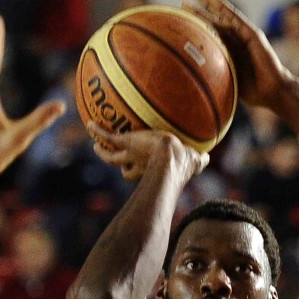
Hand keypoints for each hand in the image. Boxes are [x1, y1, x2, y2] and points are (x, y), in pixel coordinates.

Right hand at [88, 122, 207, 182]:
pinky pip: (107, 137)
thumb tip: (209, 158)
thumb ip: (200, 160)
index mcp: (154, 169)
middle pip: (126, 169)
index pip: (146, 174)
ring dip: (103, 151)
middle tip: (117, 158)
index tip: (140, 168)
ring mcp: (130, 155)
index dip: (142, 172)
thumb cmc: (184, 160)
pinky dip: (98, 131)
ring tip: (96, 145)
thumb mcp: (195, 160)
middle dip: (122, 165)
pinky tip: (90, 124)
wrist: (170, 157)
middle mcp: (139, 165)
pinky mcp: (126, 144)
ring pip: (111, 156)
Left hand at [184, 0, 290, 111]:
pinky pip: (236, 17)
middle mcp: (237, 40)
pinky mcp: (253, 33)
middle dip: (200, 12)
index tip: (181, 20)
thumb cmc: (252, 91)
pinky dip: (224, 7)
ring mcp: (245, 35)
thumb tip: (191, 76)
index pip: (212, 35)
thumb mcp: (228, 79)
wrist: (272, 91)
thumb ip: (214, 73)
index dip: (198, 27)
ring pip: (224, 16)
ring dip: (210, 4)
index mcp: (230, 51)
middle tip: (184, 4)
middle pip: (216, 22)